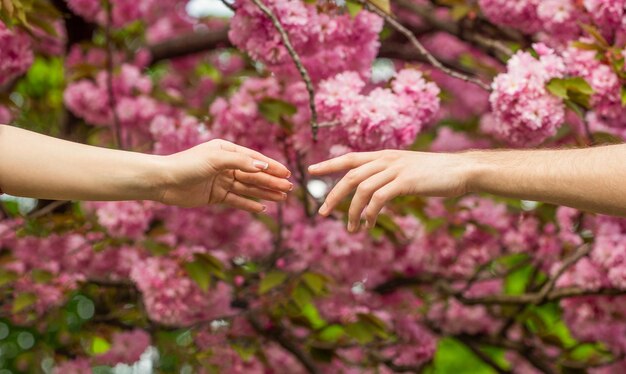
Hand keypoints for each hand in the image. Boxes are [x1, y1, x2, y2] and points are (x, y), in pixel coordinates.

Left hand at [157, 139, 291, 211]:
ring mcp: (221, 181)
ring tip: (282, 198)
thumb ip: (241, 162)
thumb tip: (263, 166)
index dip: (272, 167)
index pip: (254, 159)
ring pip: (248, 188)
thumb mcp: (216, 160)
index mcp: (226, 151)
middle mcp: (226, 165)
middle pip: (254, 175)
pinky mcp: (215, 196)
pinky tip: (263, 208)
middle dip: (272, 182)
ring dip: (265, 193)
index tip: (287, 174)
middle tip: (289, 189)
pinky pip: (237, 200)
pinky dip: (249, 204)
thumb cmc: (187, 165)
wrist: (163, 181)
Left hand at [308, 150, 471, 231]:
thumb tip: (376, 194)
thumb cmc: (437, 174)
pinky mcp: (405, 182)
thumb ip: (390, 177)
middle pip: (350, 175)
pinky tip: (368, 224)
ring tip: (350, 229)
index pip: (350, 157)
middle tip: (321, 212)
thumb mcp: (409, 170)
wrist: (462, 170)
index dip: (329, 164)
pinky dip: (370, 213)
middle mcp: (387, 159)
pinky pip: (378, 198)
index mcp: (385, 155)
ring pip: (362, 189)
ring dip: (352, 211)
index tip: (311, 170)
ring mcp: (395, 169)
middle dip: (333, 195)